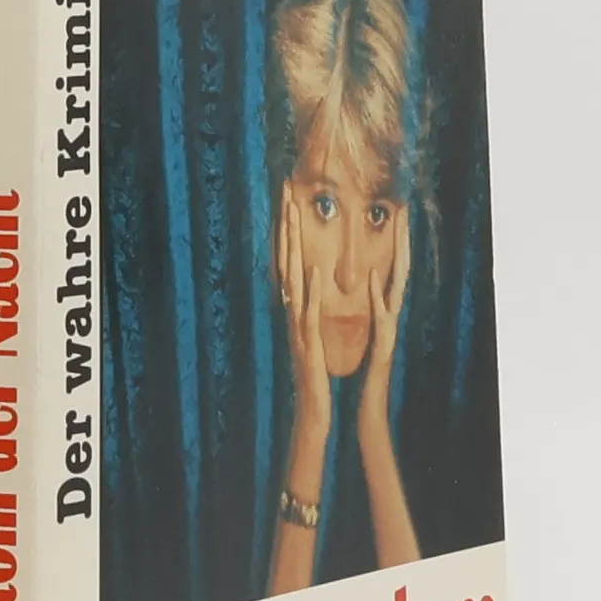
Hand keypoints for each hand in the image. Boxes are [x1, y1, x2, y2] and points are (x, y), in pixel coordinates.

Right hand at [277, 190, 330, 448]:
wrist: (313, 405)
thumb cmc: (314, 371)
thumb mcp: (311, 334)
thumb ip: (308, 310)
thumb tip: (306, 289)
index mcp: (297, 308)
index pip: (292, 263)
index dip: (290, 234)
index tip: (290, 204)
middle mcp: (293, 311)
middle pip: (287, 262)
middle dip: (287, 228)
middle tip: (286, 195)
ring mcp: (297, 323)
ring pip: (293, 279)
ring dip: (293, 249)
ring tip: (294, 220)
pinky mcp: (308, 338)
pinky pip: (308, 309)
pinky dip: (309, 289)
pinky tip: (312, 269)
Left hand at [359, 208, 410, 438]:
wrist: (370, 407)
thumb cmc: (367, 373)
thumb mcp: (368, 336)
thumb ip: (372, 312)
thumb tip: (371, 288)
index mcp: (385, 312)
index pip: (391, 270)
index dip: (395, 243)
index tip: (395, 215)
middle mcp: (392, 315)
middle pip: (402, 269)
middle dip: (403, 239)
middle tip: (404, 209)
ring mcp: (391, 327)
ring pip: (398, 285)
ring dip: (399, 256)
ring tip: (400, 229)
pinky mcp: (383, 341)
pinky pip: (381, 313)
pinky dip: (378, 294)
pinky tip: (375, 275)